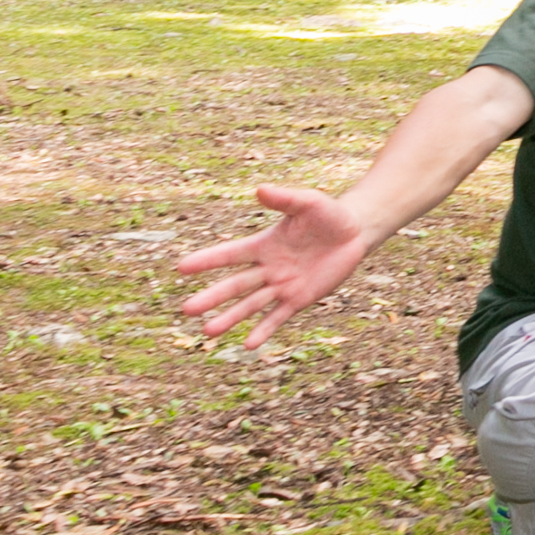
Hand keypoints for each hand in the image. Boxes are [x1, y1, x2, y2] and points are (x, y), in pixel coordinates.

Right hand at [176, 185, 373, 349]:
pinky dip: (264, 330)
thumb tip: (260, 189)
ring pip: (251, 305)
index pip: (231, 254)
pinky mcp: (299, 299)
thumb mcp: (308, 202)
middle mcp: (268, 268)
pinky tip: (249, 345)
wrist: (354, 233)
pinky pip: (278, 316)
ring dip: (230, 318)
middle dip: (212, 297)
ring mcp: (282, 286)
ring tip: (208, 331)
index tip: (181, 267)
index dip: (207, 260)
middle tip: (187, 309)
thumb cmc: (328, 214)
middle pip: (235, 285)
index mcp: (264, 244)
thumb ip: (285, 199)